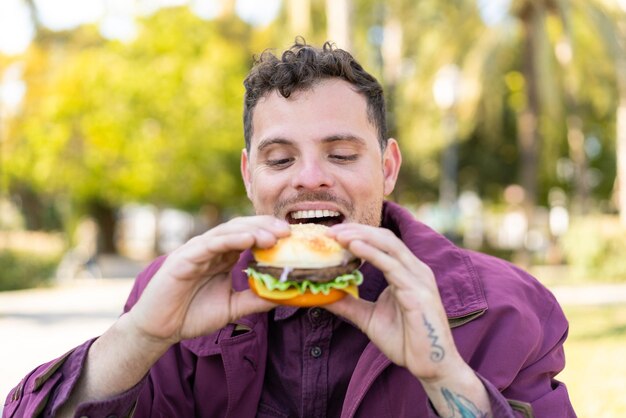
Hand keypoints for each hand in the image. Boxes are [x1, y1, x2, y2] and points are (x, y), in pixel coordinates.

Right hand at [127, 216, 288, 343]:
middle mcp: (212, 248)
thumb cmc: (193, 314)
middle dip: (266, 227)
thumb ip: (256, 299)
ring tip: (274, 236)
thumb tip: (286, 294)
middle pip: (243, 228)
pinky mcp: (184, 258)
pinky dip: (230, 240)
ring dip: (252, 231)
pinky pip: (210, 244)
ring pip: (228, 232)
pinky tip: (248, 239)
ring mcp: (197, 250)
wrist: (160, 329)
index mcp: (224, 256)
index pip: (250, 236)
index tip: (294, 238)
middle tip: (289, 231)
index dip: (271, 233)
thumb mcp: (234, 307)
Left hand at [326, 223, 463, 380]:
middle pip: (385, 237)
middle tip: (331, 231)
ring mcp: (419, 279)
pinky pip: (393, 266)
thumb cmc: (406, 341)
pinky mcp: (418, 293)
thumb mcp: (369, 318)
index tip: (332, 234)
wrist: (431, 366)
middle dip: (357, 230)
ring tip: (338, 236)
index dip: (358, 234)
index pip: (382, 242)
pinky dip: (372, 254)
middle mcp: (416, 270)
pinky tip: (354, 248)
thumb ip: (349, 304)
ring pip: (389, 246)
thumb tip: (322, 296)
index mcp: (407, 272)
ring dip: (361, 237)